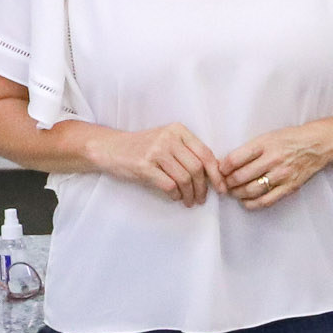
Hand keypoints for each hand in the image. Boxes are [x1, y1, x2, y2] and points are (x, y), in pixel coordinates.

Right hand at [89, 123, 224, 205]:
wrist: (111, 148)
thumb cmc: (143, 148)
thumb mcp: (167, 141)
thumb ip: (188, 152)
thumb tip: (214, 174)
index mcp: (178, 131)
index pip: (205, 154)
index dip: (216, 174)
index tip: (221, 188)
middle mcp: (169, 138)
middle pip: (196, 168)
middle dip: (203, 188)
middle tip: (201, 199)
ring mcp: (156, 151)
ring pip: (184, 178)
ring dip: (189, 194)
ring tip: (188, 201)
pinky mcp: (144, 165)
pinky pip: (169, 185)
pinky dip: (175, 194)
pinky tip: (174, 197)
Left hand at [219, 122, 332, 209]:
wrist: (317, 145)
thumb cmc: (290, 139)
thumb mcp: (268, 136)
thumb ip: (250, 149)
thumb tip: (227, 163)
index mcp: (264, 144)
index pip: (235, 159)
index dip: (222, 168)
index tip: (219, 171)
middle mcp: (272, 159)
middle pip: (240, 177)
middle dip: (227, 183)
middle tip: (223, 184)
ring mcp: (281, 175)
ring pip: (250, 190)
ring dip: (237, 194)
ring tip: (233, 192)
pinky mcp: (289, 187)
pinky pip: (266, 200)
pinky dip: (252, 204)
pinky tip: (246, 202)